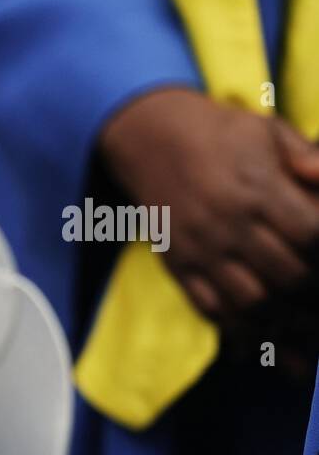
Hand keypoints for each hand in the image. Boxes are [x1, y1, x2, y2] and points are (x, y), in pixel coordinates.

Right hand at [97, 88, 318, 328]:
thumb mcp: (271, 131)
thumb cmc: (221, 135)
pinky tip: (258, 323)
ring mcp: (200, 249)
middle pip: (289, 275)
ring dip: (282, 314)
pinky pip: (210, 308)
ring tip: (298, 315)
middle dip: (314, 288)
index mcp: (258, 189)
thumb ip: (309, 156)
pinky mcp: (178, 265)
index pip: (311, 235)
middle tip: (317, 289)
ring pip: (252, 301)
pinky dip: (238, 324)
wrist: (151, 140)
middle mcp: (228, 224)